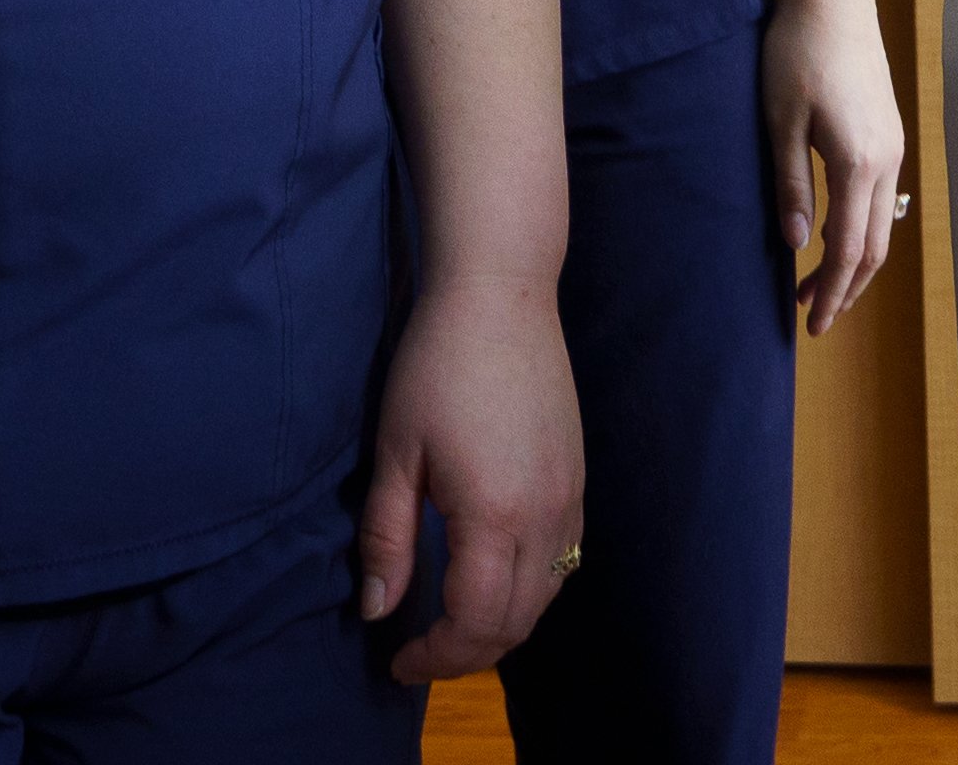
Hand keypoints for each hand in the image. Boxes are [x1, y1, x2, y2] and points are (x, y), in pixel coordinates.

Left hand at [359, 273, 583, 680]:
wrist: (501, 297)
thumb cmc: (436, 367)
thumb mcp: (397, 453)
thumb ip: (387, 539)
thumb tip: (378, 611)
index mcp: (495, 516)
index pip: (474, 623)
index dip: (435, 657)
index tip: (397, 661)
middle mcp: (546, 518)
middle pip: (516, 624)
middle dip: (465, 653)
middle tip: (417, 652)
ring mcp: (571, 501)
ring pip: (546, 598)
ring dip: (501, 626)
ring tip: (451, 623)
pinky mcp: (579, 482)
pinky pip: (563, 563)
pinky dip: (529, 591)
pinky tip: (492, 579)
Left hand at [761, 0, 908, 335]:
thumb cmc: (797, 53)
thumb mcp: (780, 122)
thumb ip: (790, 186)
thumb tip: (795, 245)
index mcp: (859, 163)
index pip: (850, 249)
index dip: (831, 291)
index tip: (810, 324)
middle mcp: (887, 160)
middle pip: (876, 246)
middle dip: (846, 287)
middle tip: (813, 316)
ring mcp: (893, 144)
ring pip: (882, 222)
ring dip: (854, 258)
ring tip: (817, 281)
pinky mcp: (887, 131)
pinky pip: (880, 196)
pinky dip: (861, 227)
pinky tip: (833, 231)